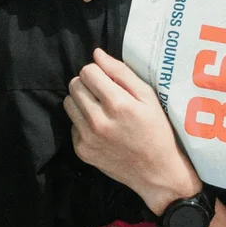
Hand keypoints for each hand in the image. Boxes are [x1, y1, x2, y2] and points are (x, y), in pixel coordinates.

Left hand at [64, 50, 201, 214]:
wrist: (156, 172)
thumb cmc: (157, 131)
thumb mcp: (148, 98)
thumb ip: (121, 73)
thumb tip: (96, 54)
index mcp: (117, 104)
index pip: (88, 71)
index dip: (98, 72)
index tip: (108, 80)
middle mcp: (98, 120)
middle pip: (74, 85)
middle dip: (88, 84)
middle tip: (104, 94)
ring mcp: (87, 137)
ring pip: (68, 103)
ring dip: (82, 101)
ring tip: (100, 109)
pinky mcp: (81, 150)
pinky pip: (72, 124)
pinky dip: (83, 122)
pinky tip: (101, 129)